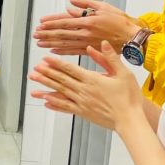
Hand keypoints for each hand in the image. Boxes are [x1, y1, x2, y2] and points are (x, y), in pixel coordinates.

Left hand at [28, 41, 142, 131]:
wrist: (130, 120)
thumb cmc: (129, 97)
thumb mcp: (123, 73)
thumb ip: (110, 58)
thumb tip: (101, 43)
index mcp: (92, 80)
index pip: (70, 69)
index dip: (56, 63)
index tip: (46, 58)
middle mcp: (84, 91)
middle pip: (61, 80)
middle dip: (46, 73)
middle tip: (34, 68)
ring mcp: (81, 102)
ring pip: (60, 92)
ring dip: (46, 85)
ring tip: (34, 80)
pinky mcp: (83, 112)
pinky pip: (65, 107)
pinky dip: (54, 103)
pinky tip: (45, 101)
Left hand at [33, 0, 140, 55]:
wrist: (132, 37)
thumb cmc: (120, 21)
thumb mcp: (103, 6)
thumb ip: (85, 4)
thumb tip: (71, 3)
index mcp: (88, 21)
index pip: (65, 21)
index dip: (51, 23)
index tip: (41, 23)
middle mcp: (86, 32)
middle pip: (62, 33)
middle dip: (47, 34)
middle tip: (35, 34)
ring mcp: (88, 43)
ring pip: (65, 43)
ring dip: (51, 43)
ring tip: (39, 43)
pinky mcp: (91, 50)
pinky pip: (74, 51)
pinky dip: (63, 51)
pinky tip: (53, 50)